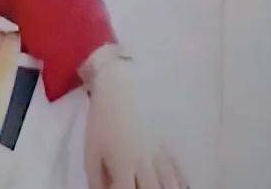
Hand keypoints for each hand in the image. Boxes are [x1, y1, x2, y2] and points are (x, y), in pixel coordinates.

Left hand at [82, 57, 187, 188]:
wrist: (119, 92)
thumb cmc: (101, 122)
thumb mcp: (91, 152)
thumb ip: (95, 179)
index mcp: (123, 165)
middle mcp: (144, 163)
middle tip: (137, 186)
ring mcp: (159, 155)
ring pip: (171, 184)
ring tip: (157, 187)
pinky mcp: (167, 147)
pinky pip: (179, 172)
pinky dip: (179, 183)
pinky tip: (178, 186)